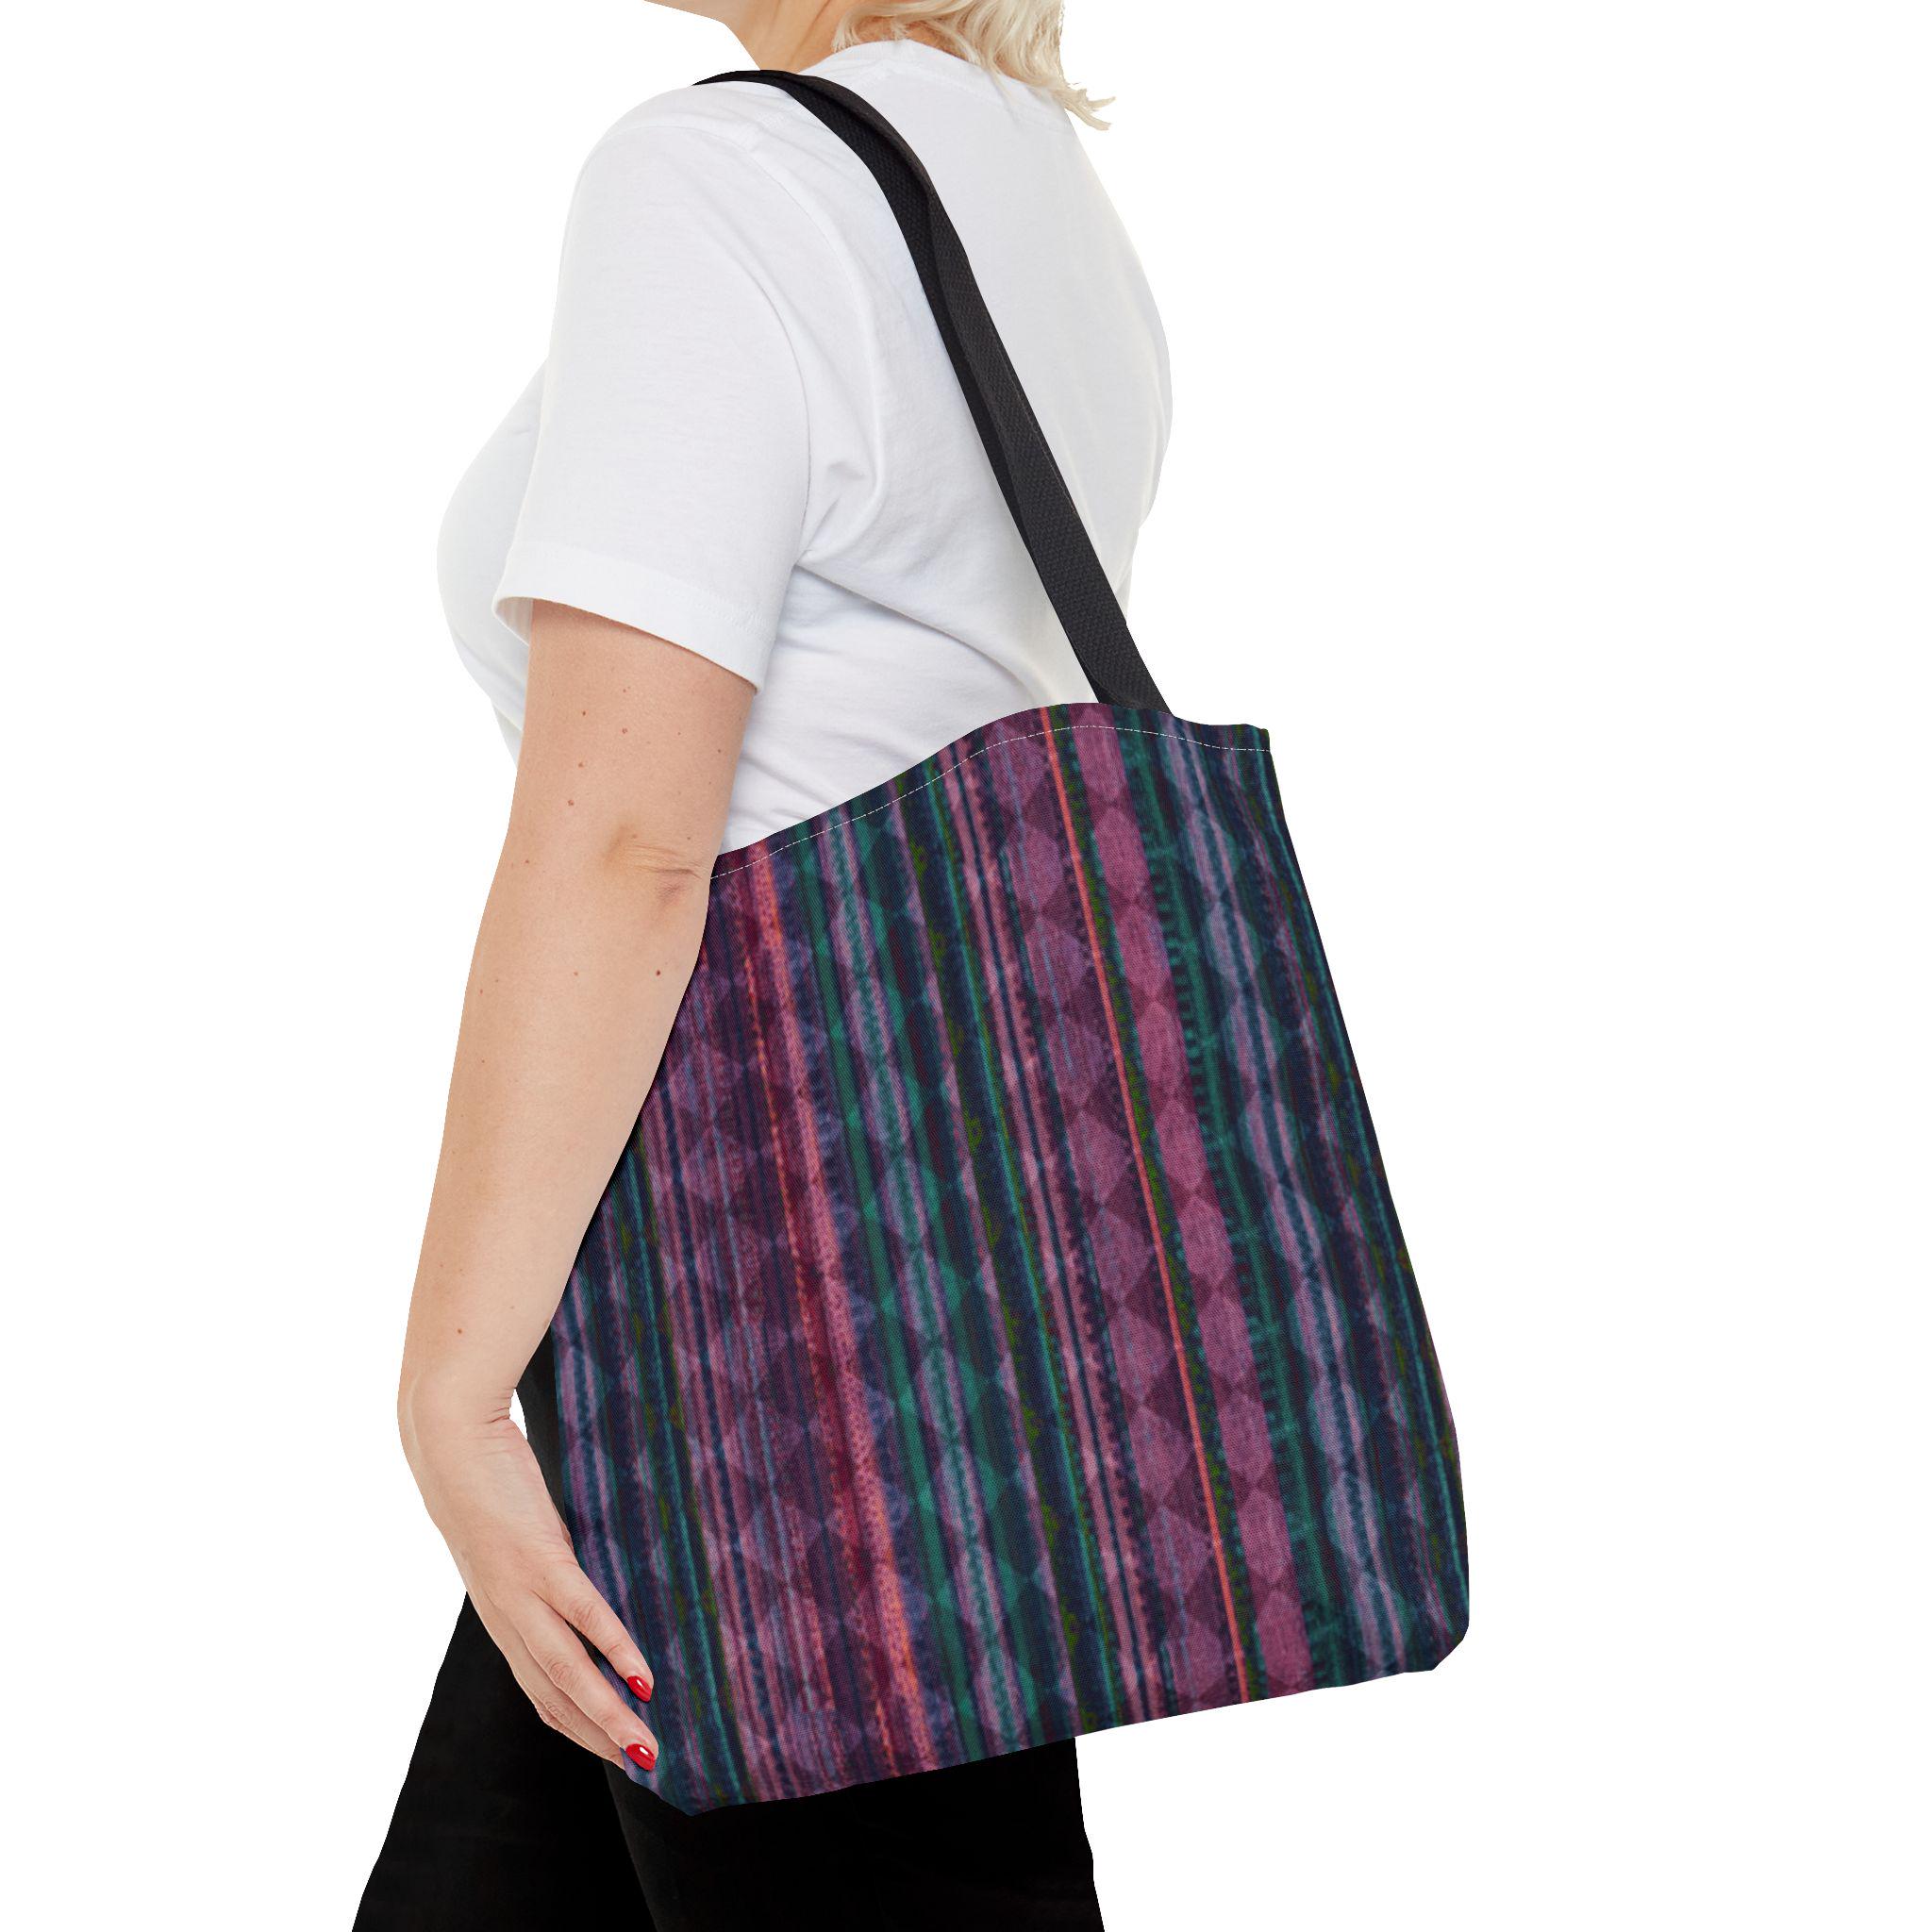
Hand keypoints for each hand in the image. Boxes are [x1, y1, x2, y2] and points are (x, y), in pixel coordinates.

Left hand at [401, 1393, 658, 1770]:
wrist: (449, 1441)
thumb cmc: (486, 1480)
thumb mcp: (516, 1536)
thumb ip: (542, 1563)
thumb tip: (579, 1574)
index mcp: (502, 1615)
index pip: (541, 1691)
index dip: (578, 1726)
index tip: (617, 1750)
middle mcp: (507, 1617)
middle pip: (555, 1697)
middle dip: (600, 1738)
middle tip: (647, 1768)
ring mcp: (520, 1592)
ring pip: (566, 1673)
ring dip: (607, 1717)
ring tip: (646, 1747)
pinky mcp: (538, 1559)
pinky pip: (583, 1616)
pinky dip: (614, 1652)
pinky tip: (643, 1679)